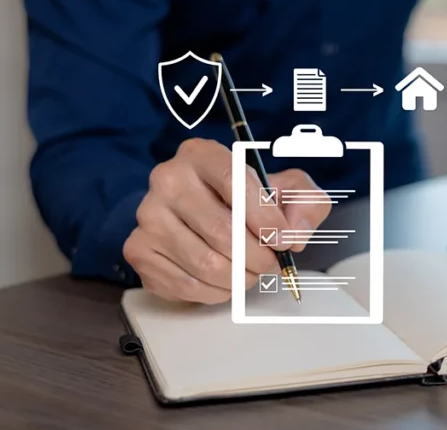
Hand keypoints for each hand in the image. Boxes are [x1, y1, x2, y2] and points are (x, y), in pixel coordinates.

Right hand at [123, 139, 331, 303]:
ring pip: (204, 262)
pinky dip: (217, 292)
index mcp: (202, 154)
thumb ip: (305, 202)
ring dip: (239, 278)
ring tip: (252, 273)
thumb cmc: (252, 201)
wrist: (212, 217)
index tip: (283, 240)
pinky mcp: (140, 250)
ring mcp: (148, 216)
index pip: (232, 180)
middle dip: (256, 256)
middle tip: (271, 264)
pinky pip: (186, 284)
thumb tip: (295, 231)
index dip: (263, 216)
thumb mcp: (289, 190)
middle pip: (220, 229)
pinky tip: (228, 281)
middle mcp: (167, 179)